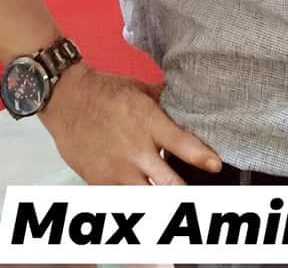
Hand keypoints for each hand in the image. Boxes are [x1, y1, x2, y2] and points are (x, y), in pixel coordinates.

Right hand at [39, 61, 222, 184]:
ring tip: (174, 202)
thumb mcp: (141, 90)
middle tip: (199, 195)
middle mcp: (135, 150)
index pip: (182, 144)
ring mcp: (117, 169)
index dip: (201, 157)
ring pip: (147, 197)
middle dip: (184, 191)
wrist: (68, 99)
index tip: (216, 165)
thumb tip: (188, 102)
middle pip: (167, 182)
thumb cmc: (106, 91)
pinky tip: (145, 200)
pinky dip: (136, 201)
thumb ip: (165, 102)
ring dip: (162, 200)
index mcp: (149, 122)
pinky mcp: (100, 181)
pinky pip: (123, 200)